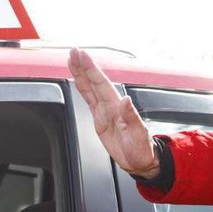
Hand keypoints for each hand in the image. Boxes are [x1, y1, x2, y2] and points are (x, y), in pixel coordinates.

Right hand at [68, 48, 159, 177]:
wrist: (140, 161)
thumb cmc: (141, 149)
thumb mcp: (137, 134)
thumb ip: (131, 116)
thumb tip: (126, 100)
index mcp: (116, 107)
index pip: (100, 83)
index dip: (90, 68)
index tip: (82, 55)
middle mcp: (109, 105)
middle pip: (93, 81)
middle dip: (83, 66)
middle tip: (73, 51)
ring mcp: (104, 111)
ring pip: (89, 88)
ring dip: (80, 74)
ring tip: (71, 60)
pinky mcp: (99, 118)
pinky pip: (88, 99)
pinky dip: (82, 88)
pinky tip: (77, 80)